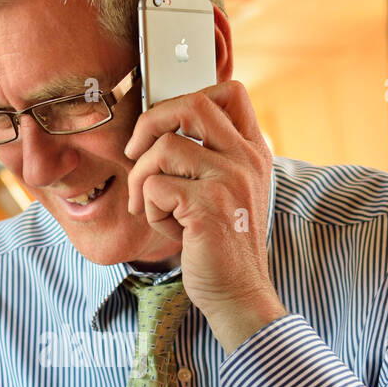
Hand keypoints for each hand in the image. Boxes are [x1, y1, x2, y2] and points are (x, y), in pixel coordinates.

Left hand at [124, 81, 286, 352]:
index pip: (230, 92)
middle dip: (149, 124)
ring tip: (155, 209)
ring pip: (163, 149)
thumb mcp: (226, 193)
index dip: (187, 97)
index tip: (165, 126)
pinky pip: (154, 187)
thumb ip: (209, 158)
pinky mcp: (208, 206)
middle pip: (190, 104)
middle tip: (135, 154)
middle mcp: (246, 159)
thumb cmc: (222, 246)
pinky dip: (149, 211)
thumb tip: (158, 129)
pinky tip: (169, 230)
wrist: (239, 294)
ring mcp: (230, 180)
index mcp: (253, 152)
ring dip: (143, 181)